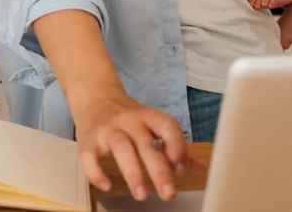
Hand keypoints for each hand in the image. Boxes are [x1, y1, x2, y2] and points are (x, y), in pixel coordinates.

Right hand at [73, 87, 189, 201]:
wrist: (94, 97)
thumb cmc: (129, 117)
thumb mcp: (152, 125)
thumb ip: (175, 146)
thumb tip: (202, 168)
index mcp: (148, 116)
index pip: (166, 125)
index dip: (176, 143)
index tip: (181, 165)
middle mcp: (129, 121)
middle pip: (146, 143)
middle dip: (159, 170)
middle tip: (169, 194)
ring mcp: (108, 130)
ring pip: (121, 148)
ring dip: (133, 172)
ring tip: (142, 195)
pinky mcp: (88, 141)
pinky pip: (90, 157)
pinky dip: (96, 173)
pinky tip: (106, 186)